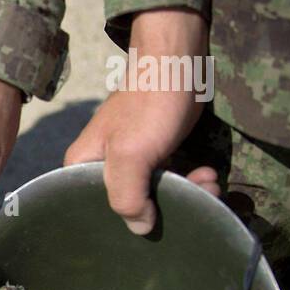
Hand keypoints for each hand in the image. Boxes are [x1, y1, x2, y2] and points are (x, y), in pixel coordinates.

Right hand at [64, 8, 218, 234]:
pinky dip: (190, 182)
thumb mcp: (132, 154)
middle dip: (162, 209)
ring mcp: (130, 160)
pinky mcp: (155, 153)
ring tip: (207, 183)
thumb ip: (127, 197)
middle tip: (194, 200)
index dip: (119, 222)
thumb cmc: (150, 104)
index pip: (89, 210)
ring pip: (153, 195)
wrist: (179, 60)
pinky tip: (205, 174)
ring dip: (186, 195)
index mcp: (82, 167)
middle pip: (126, 205)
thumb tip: (141, 229)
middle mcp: (102, 166)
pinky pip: (169, 181)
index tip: (152, 220)